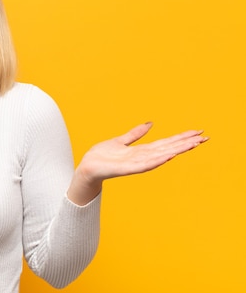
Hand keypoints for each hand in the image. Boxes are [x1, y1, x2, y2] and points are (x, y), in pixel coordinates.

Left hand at [68, 122, 207, 204]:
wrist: (87, 168)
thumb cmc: (101, 156)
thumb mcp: (120, 141)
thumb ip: (135, 134)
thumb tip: (150, 123)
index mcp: (142, 150)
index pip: (166, 142)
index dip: (181, 137)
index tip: (198, 132)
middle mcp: (143, 157)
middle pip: (169, 148)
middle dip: (186, 143)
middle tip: (205, 138)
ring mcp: (136, 163)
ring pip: (161, 155)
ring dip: (177, 150)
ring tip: (193, 144)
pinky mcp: (127, 168)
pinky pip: (145, 164)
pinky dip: (157, 160)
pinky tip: (169, 155)